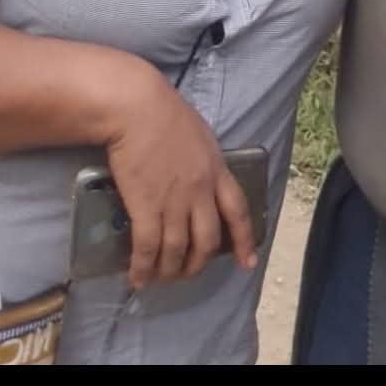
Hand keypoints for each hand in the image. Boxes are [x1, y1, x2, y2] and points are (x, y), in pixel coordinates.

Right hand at [103, 73, 257, 290]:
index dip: (244, 240)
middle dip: (197, 264)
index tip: (247, 262)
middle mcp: (201, 190)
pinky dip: (143, 267)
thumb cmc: (164, 111)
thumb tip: (199, 175)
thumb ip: (204, 159)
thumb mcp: (199, 134)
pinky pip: (148, 247)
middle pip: (207, 239)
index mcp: (217, 169)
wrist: (138, 107)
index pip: (238, 211)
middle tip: (185, 273)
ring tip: (159, 278)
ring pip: (178, 249)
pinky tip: (137, 276)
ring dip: (169, 270)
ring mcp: (175, 200)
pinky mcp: (146, 206)